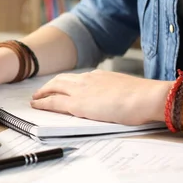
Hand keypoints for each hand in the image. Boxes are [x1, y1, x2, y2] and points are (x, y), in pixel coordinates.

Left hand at [30, 70, 169, 125]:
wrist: (148, 97)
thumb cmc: (144, 98)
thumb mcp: (126, 91)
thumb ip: (115, 93)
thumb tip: (116, 100)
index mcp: (99, 76)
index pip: (76, 78)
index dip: (65, 83)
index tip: (59, 87)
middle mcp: (87, 80)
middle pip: (60, 80)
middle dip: (48, 86)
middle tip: (39, 92)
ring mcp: (81, 91)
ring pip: (53, 88)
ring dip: (42, 93)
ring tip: (35, 100)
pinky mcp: (78, 105)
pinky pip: (53, 102)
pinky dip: (42, 103)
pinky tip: (36, 106)